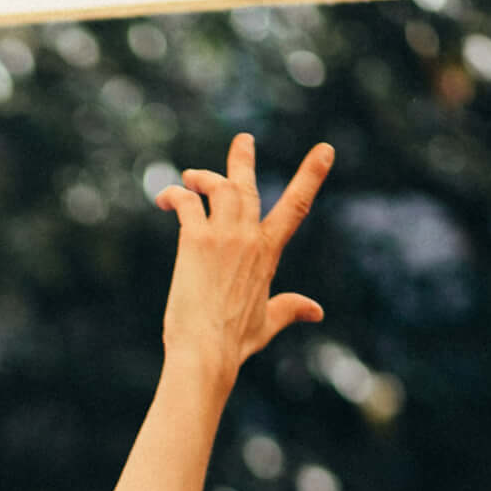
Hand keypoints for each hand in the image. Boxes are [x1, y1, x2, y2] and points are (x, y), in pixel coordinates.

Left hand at [156, 134, 331, 373]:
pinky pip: (185, 203)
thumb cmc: (235, 342)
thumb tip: (316, 311)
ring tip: (192, 177)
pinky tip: (165, 199)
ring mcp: (223, 236)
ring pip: (217, 187)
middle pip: (247, 186)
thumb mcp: (268, 322)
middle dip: (243, 159)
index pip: (296, 207)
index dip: (312, 175)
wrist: (206, 351)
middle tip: (243, 139)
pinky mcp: (194, 240)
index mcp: (268, 253)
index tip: (324, 150)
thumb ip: (290, 308)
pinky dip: (175, 195)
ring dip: (204, 176)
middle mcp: (249, 238)